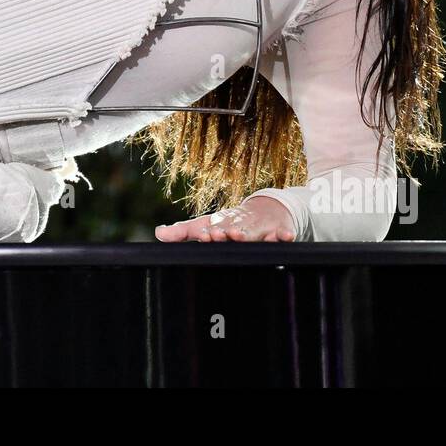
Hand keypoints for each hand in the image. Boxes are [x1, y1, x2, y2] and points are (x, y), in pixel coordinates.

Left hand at [155, 195, 295, 241]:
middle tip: (220, 235)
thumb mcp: (206, 224)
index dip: (209, 233)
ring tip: (242, 236)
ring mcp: (261, 227)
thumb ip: (182, 232)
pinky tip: (287, 237)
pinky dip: (285, 235)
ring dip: (251, 234)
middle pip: (234, 230)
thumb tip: (158, 233)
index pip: (214, 229)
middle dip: (227, 233)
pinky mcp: (279, 230)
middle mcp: (241, 224)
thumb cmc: (229, 222)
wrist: (265, 208)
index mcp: (222, 224)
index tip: (204, 235)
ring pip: (257, 232)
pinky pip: (283, 233)